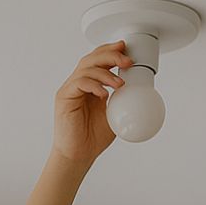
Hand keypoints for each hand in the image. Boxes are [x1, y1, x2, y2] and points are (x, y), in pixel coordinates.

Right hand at [52, 41, 131, 165]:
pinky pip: (78, 83)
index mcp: (89, 85)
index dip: (110, 51)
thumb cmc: (92, 137)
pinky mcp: (64, 97)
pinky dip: (93, 84)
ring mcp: (70, 89)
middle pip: (91, 58)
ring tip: (119, 83)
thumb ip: (122, 99)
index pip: (98, 60)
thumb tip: (141, 90)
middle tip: (126, 60)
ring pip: (86, 68)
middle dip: (110, 55)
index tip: (125, 48)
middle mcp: (78, 84)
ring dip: (105, 72)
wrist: (78, 155)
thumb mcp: (115, 114)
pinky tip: (103, 93)